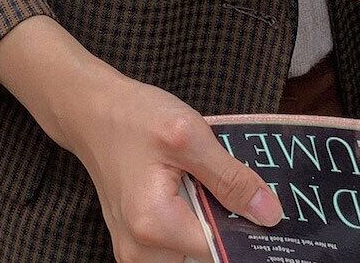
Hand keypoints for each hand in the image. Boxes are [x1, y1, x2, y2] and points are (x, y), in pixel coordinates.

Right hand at [60, 69, 283, 262]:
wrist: (89, 110)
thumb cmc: (132, 116)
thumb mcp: (189, 135)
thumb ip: (230, 177)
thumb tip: (270, 215)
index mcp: (155, 226)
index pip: (221, 249)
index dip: (245, 225)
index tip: (257, 201)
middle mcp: (140, 251)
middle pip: (206, 252)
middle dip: (222, 221)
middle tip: (217, 178)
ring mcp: (134, 251)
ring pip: (193, 249)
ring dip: (205, 219)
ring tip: (196, 179)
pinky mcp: (134, 243)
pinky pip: (176, 243)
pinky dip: (189, 219)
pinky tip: (184, 187)